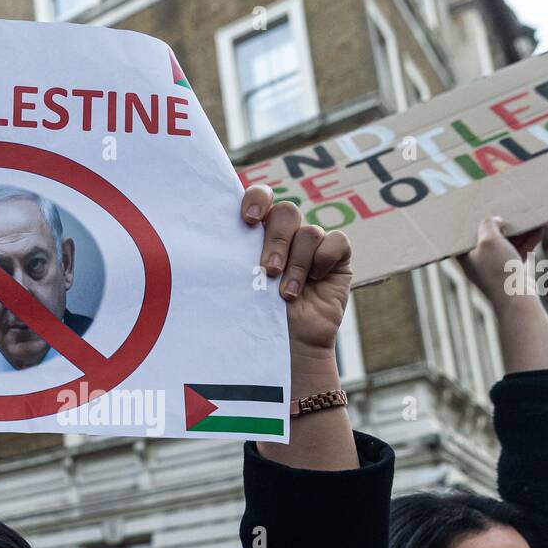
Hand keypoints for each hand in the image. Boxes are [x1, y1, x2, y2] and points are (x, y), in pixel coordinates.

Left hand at [241, 186, 351, 362]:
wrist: (287, 349)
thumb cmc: (255, 319)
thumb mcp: (237, 286)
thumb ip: (232, 257)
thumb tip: (210, 236)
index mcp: (258, 233)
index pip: (260, 197)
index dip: (257, 199)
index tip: (248, 220)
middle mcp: (286, 234)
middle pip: (286, 212)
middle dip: (276, 241)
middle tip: (268, 271)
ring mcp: (312, 245)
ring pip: (309, 232)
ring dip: (297, 264)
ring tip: (288, 295)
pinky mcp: (337, 258)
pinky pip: (337, 241)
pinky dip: (324, 259)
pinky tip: (315, 282)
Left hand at [458, 216, 543, 307]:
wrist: (518, 299)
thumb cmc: (499, 270)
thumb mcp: (489, 240)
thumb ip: (488, 225)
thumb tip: (494, 220)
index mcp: (465, 257)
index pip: (466, 235)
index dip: (474, 221)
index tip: (483, 208)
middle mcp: (478, 263)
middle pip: (489, 237)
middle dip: (502, 223)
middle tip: (512, 209)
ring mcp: (496, 268)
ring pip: (507, 244)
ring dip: (519, 230)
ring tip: (531, 216)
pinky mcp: (512, 272)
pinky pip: (519, 252)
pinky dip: (528, 241)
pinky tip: (540, 229)